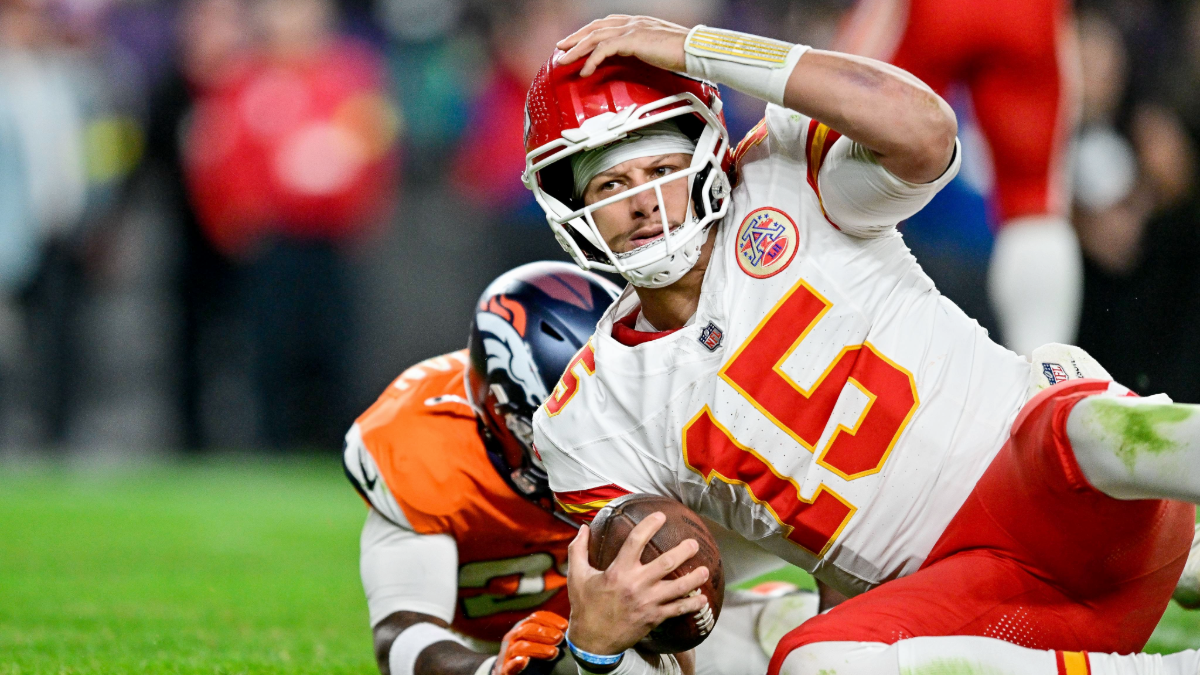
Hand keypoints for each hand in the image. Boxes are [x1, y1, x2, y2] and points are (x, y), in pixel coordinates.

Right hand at [493, 611, 568, 674]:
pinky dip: (516, 663)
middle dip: (544, 632)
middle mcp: (513, 638)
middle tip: (560, 637)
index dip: (550, 620)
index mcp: (523, 628)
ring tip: (553, 652)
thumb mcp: (542, 643)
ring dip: (537, 648)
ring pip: (519, 647)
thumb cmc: (532, 658)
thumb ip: (553, 636)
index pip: (535, 618)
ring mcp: (507, 654)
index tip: (565, 626)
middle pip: (527, 629)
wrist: (512, 674)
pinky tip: (524, 660)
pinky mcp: (504, 670)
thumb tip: (573, 629)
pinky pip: (508, 666)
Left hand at [556, 15, 688, 76]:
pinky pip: (604, 49)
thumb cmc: (683, 53)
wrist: (696, 50)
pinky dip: (591, 60)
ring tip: (564, 60)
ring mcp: (632, 29)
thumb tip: (637, 58)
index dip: (589, 32)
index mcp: (638, 23)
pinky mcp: (632, 40)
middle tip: (561, 48)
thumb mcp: (658, 49)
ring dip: (577, 49)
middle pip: (595, 27)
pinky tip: (584, 71)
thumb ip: (644, 50)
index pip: (606, 24)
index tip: (576, 41)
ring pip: (595, 36)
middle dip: (576, 38)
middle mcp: (632, 22)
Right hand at [565, 514, 709, 655]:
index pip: (636, 540)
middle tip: (693, 543)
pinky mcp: (654, 617)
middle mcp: (636, 584)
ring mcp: (648, 602)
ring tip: (704, 570)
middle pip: (667, 562)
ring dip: (694, 578)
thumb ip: (578, 549)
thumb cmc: (585, 606)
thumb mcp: (576, 576)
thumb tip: (583, 528)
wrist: (592, 641)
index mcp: (618, 571)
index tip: (660, 516)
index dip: (650, 525)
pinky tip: (702, 599)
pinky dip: (692, 604)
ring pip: (678, 587)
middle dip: (684, 550)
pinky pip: (678, 610)